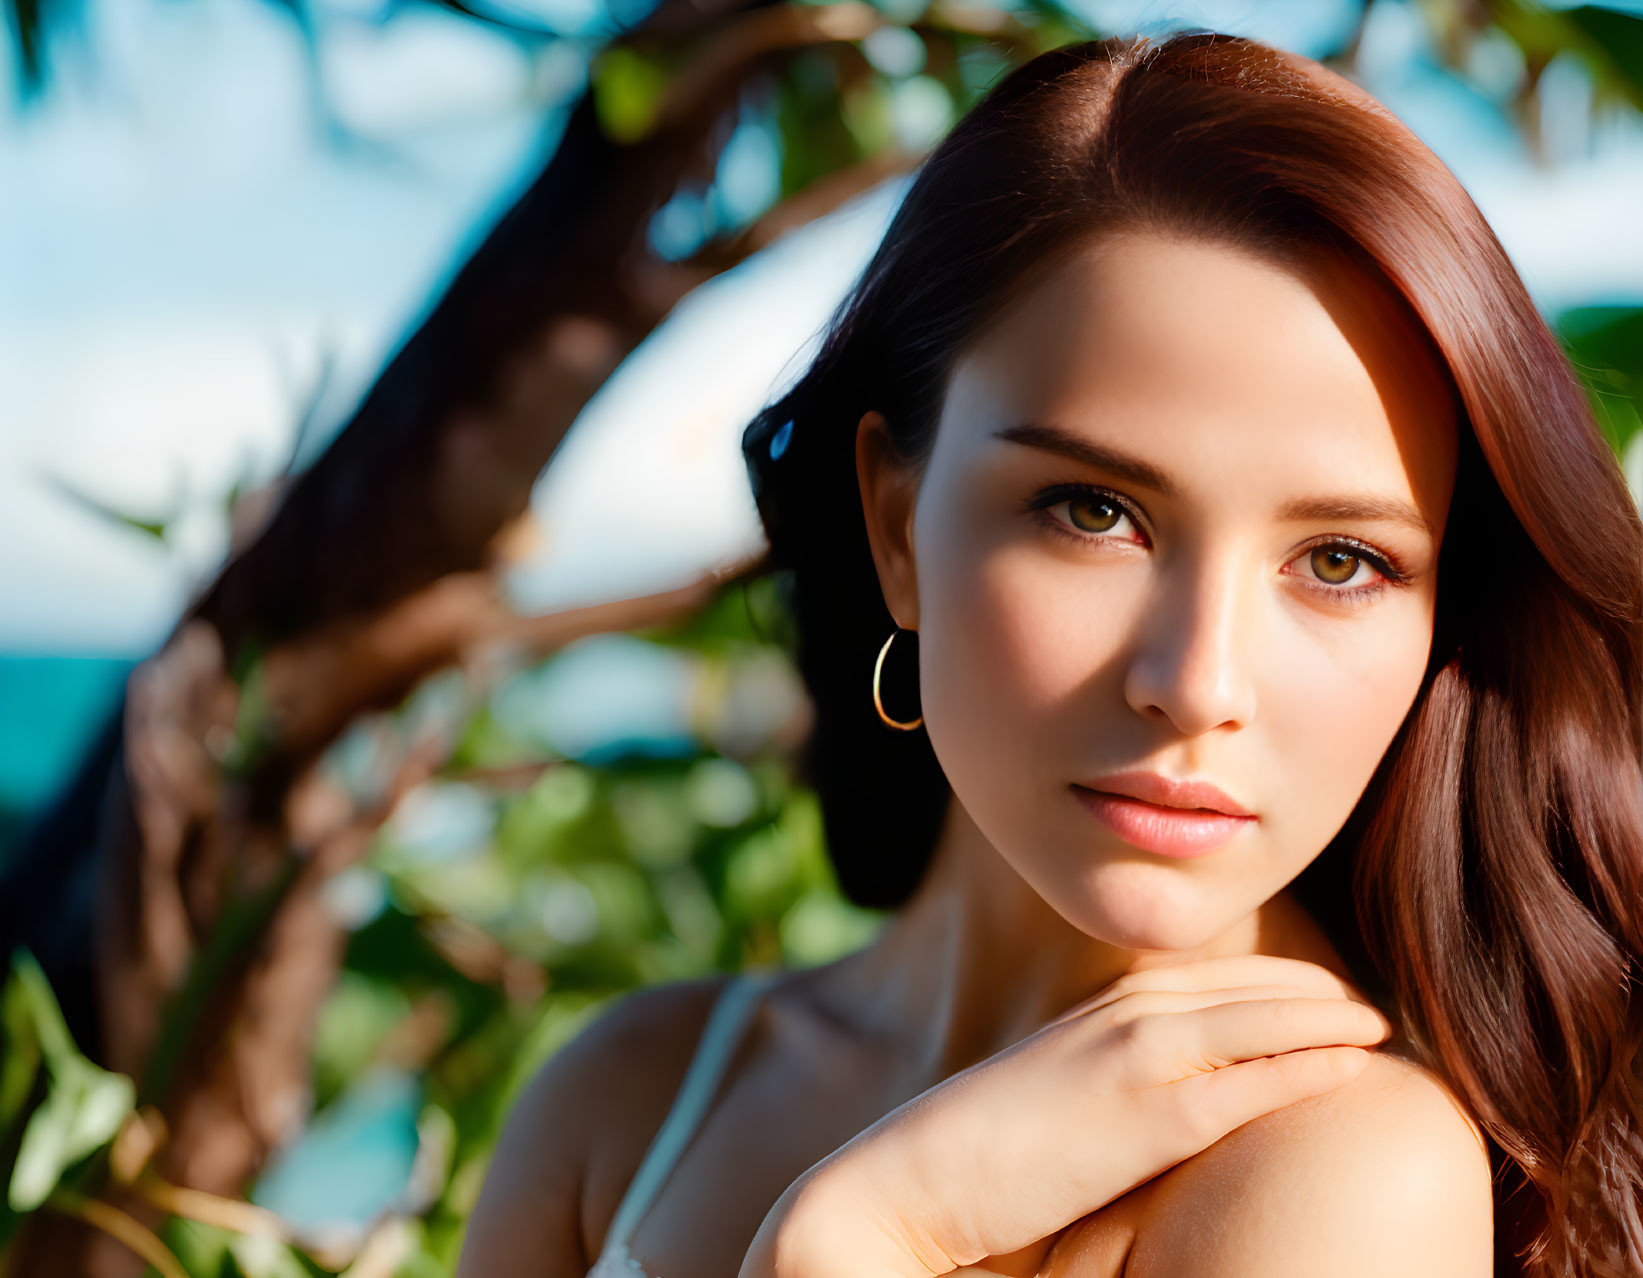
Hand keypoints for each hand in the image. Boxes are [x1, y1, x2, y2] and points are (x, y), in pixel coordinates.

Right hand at [764, 954, 1394, 1277]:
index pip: (1208, 982)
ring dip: (1326, 1018)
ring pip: (1257, 1021)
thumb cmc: (977, 1161)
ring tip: (1380, 1026)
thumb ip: (1106, 1088)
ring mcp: (1132, 1059)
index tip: (1322, 996)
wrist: (913, 1183)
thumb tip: (1152, 1109)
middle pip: (1243, 989)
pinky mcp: (1143, 1116)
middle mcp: (1119, 1019)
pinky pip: (1248, 1082)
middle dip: (1312, 993)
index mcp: (1097, 1017)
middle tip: (1367, 1006)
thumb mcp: (1053, 1104)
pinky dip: (1306, 1065)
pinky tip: (1354, 1064)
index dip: (1273, 986)